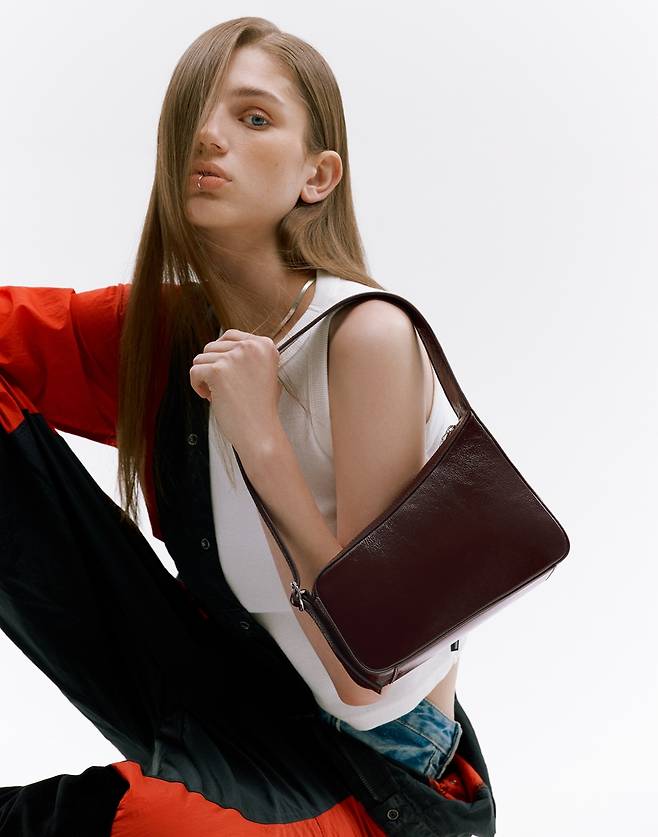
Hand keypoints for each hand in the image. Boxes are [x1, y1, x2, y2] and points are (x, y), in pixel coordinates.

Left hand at [190, 330, 282, 450]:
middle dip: (213, 367)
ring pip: (201, 358)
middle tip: (223, 387)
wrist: (260, 431)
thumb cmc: (261, 409)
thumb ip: (248, 357)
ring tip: (218, 394)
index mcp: (264, 345)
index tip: (226, 373)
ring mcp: (234, 357)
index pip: (230, 336)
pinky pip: (194, 371)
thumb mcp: (265, 373)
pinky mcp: (218, 371)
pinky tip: (210, 397)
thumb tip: (223, 347)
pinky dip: (197, 386)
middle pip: (213, 347)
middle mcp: (250, 347)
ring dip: (205, 377)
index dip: (222, 355)